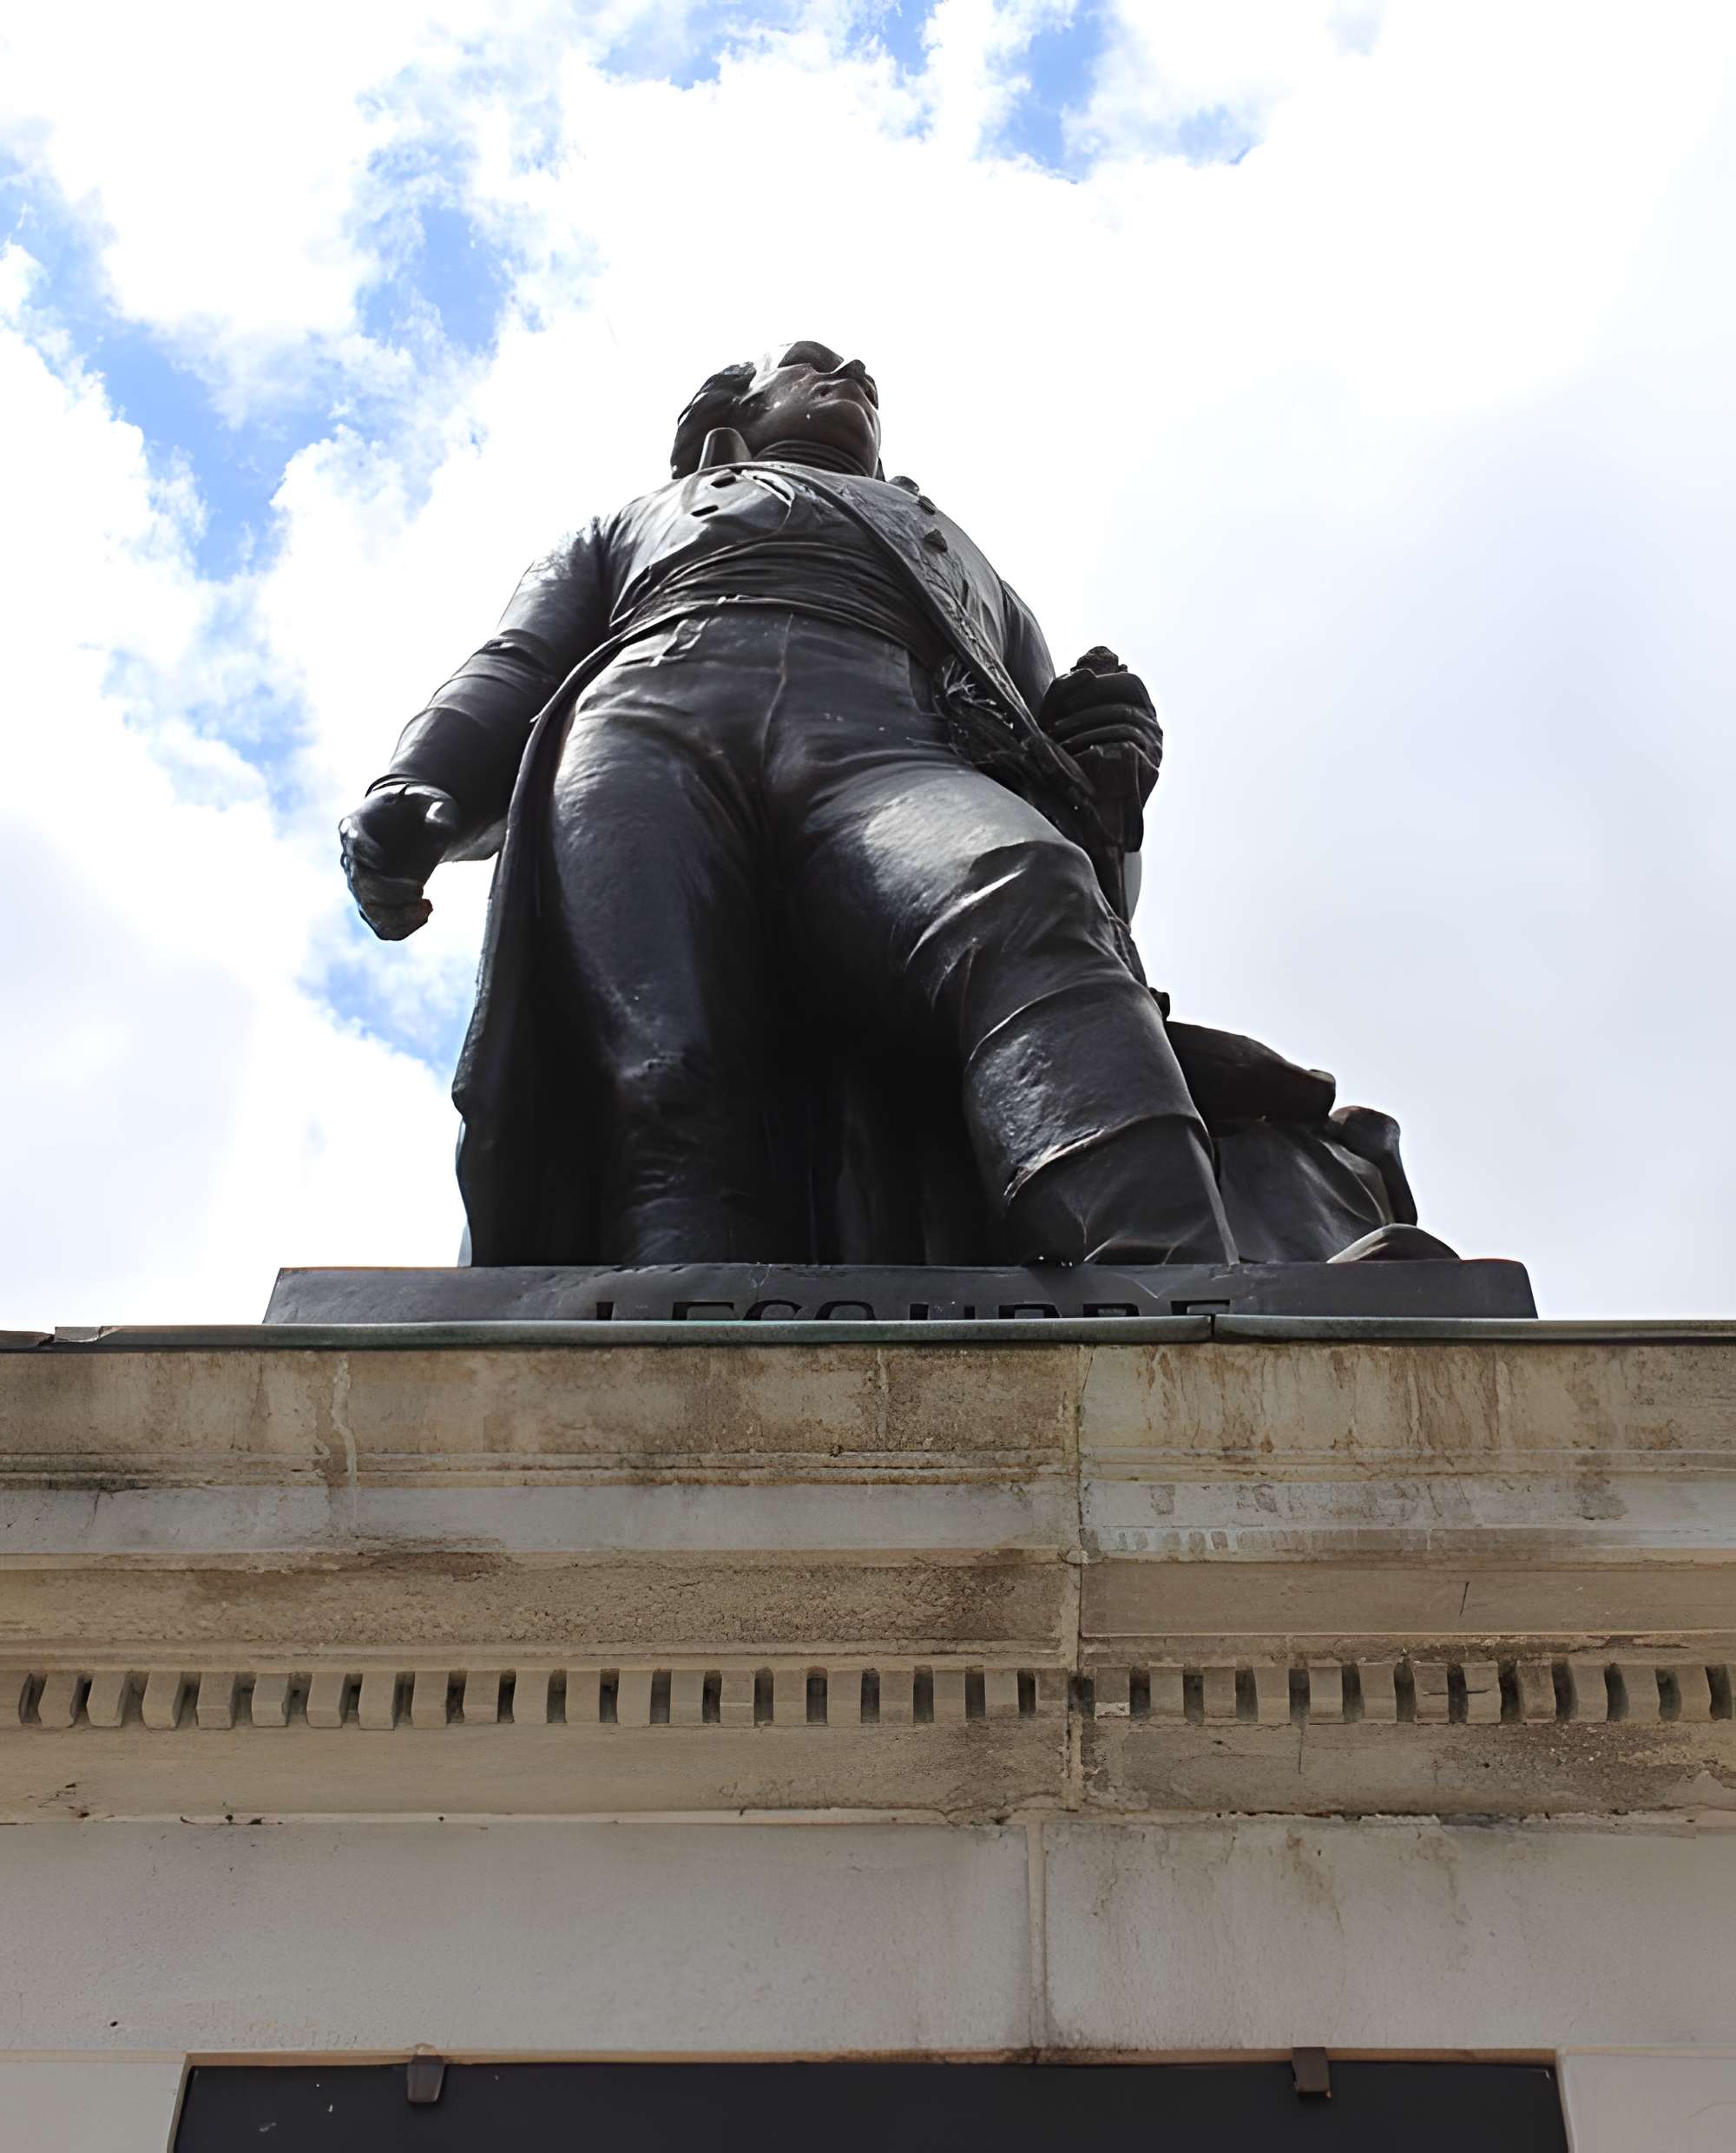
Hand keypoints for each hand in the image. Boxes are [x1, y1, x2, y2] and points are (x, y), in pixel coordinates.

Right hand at [339, 783, 462, 939]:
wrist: (417, 826)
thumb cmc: (421, 809)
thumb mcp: (435, 802)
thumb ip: (440, 813)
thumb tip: (441, 829)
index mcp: (359, 825)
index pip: (353, 839)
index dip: (362, 850)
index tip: (378, 859)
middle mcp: (354, 857)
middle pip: (361, 882)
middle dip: (390, 891)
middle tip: (420, 889)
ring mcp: (363, 884)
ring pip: (370, 910)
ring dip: (398, 915)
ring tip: (428, 907)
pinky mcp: (378, 903)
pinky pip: (382, 926)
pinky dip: (402, 928)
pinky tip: (425, 915)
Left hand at [1038, 647, 1162, 847]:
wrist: (1078, 814)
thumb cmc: (1066, 761)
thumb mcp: (1063, 716)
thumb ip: (1075, 684)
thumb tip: (1098, 653)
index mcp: (1137, 709)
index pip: (1128, 682)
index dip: (1096, 686)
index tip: (1061, 701)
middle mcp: (1152, 726)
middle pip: (1128, 698)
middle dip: (1086, 707)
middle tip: (1053, 724)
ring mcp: (1155, 748)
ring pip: (1125, 720)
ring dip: (1085, 728)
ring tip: (1057, 741)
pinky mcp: (1151, 769)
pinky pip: (1128, 745)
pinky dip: (1097, 745)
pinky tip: (1074, 755)